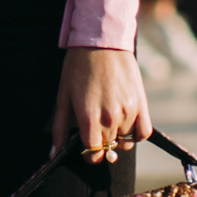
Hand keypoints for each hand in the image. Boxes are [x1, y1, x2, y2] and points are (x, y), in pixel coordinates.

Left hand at [52, 46, 149, 161]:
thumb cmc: (78, 68)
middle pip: (109, 148)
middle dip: (102, 144)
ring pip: (126, 142)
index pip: (93, 154)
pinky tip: (127, 124)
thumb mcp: (63, 96)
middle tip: (96, 127)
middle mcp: (110, 118)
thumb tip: (54, 154)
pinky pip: (143, 133)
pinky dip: (136, 134)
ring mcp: (128, 111)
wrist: (102, 43)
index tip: (88, 146)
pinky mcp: (141, 104)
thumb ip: (59, 128)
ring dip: (118, 138)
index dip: (89, 154)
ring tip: (110, 120)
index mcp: (88, 117)